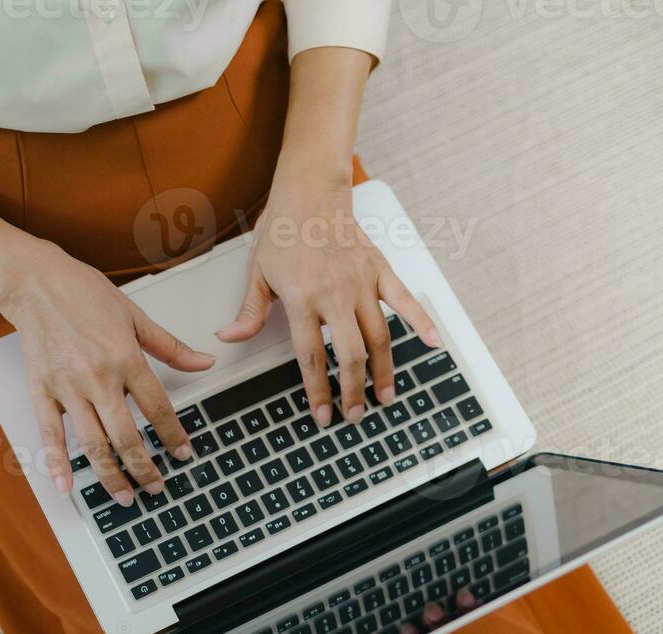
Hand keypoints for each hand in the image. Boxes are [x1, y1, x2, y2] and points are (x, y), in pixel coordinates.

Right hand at [0, 239, 214, 504]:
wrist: (35, 282)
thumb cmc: (83, 294)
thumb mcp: (135, 316)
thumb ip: (171, 347)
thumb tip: (204, 362)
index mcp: (125, 358)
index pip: (158, 409)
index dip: (174, 436)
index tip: (183, 453)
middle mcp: (97, 378)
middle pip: (127, 436)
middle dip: (145, 468)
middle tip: (157, 486)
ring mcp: (67, 388)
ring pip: (94, 444)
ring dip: (112, 476)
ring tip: (126, 496)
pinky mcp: (41, 392)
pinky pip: (50, 435)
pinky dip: (58, 464)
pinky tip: (68, 486)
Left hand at [216, 181, 438, 424]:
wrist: (310, 189)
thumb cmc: (281, 228)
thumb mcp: (257, 272)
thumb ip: (250, 312)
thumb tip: (229, 339)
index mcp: (302, 299)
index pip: (311, 357)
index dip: (318, 391)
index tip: (322, 415)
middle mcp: (335, 295)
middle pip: (350, 354)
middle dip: (354, 390)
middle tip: (356, 414)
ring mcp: (361, 283)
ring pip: (379, 337)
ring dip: (384, 371)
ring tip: (385, 396)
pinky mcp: (379, 270)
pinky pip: (404, 300)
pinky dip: (422, 322)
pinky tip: (434, 344)